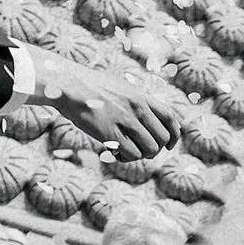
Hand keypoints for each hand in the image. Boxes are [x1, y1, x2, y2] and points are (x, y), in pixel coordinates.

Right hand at [21, 47, 179, 158]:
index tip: (169, 145)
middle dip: (155, 149)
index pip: (170, 117)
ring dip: (141, 155)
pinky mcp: (111, 133)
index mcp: (141, 95)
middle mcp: (137, 107)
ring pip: (150, 149)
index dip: (174, 135)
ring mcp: (125, 120)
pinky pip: (132, 154)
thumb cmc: (90, 87)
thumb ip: (135, 100)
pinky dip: (126, 159)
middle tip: (140, 150)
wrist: (69, 85)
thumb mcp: (120, 87)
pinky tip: (114, 153)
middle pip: (163, 138)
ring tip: (125, 151)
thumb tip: (146, 116)